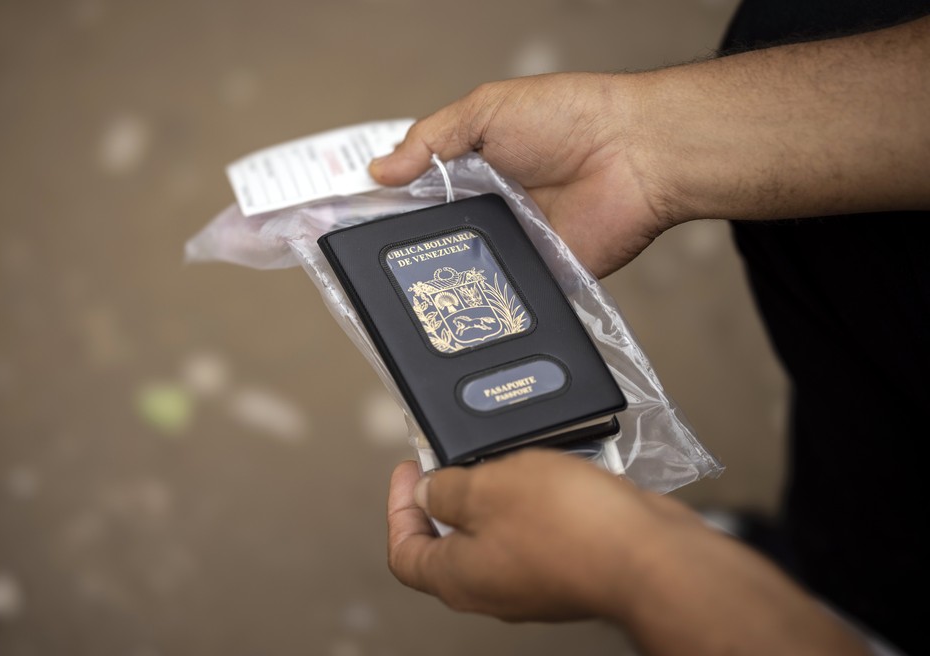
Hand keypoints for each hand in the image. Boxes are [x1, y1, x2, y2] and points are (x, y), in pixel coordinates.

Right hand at [369, 73, 666, 278]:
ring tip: (414, 287)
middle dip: (412, 250)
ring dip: (446, 274)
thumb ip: (429, 140)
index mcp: (474, 168)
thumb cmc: (569, 118)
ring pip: (465, 270)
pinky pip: (503, 293)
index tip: (358, 227)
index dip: (391, 210)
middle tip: (381, 263)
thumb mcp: (484, 111)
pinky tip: (461, 303)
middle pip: (437, 238)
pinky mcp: (539, 276)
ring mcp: (514, 245)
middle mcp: (490, 209)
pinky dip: (485, 297)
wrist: (635, 153)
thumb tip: (378, 171)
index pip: (420, 196)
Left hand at [387, 448, 692, 621]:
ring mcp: (533, 579)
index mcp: (457, 576)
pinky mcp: (570, 565)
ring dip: (499, 489)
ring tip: (510, 455)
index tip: (411, 469)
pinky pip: (540, 528)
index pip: (404, 552)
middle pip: (450, 540)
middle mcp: (491, 587)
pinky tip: (552, 468)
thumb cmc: (571, 527)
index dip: (397, 508)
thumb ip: (446, 489)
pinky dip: (538, 497)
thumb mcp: (488, 486)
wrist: (649, 555)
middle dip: (451, 491)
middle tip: (459, 455)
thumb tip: (427, 492)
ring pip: (499, 529)